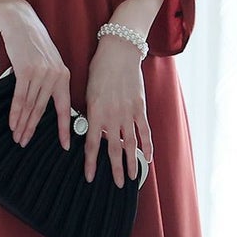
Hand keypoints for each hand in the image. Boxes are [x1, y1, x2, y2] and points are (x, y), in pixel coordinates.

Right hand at [0, 1, 71, 150]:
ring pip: (30, 106)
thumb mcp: (49, 62)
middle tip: (25, 143)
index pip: (65, 108)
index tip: (65, 146)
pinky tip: (12, 123)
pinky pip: (20, 98)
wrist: (21, 22)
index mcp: (64, 76)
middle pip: (42, 110)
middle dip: (33, 129)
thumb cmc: (33, 44)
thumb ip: (51, 82)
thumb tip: (44, 106)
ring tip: (17, 137)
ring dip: (22, 124)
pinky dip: (15, 112)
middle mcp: (55, 76)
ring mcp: (41, 74)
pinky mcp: (26, 71)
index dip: (64, 129)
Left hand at [83, 36, 152, 185]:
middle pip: (113, 149)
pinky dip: (147, 145)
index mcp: (95, 113)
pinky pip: (145, 131)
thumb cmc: (99, 69)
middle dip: (114, 170)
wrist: (118, 52)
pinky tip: (147, 158)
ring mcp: (127, 113)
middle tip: (118, 185)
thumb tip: (91, 130)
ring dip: (131, 162)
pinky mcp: (139, 108)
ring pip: (130, 144)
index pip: (91, 145)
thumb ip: (91, 113)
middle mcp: (112, 116)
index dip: (91, 163)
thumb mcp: (88, 92)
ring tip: (132, 178)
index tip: (90, 178)